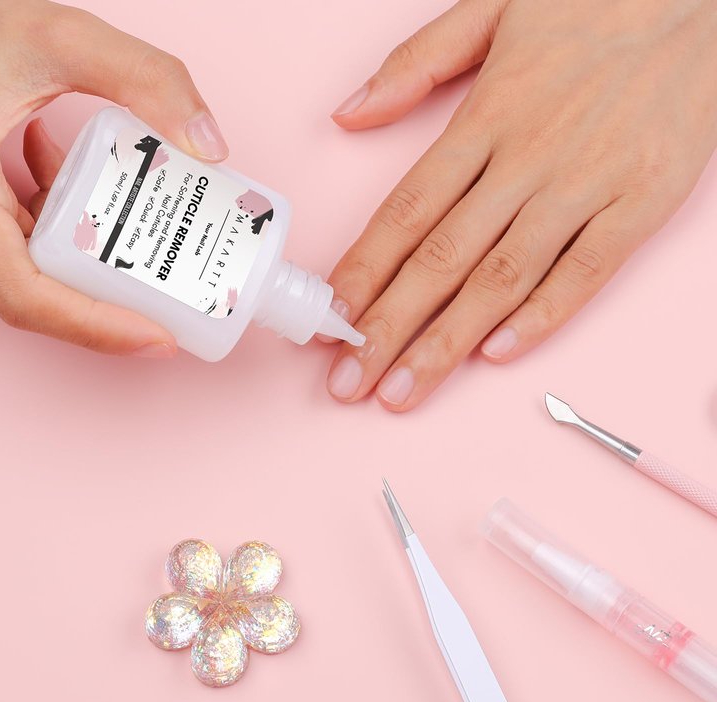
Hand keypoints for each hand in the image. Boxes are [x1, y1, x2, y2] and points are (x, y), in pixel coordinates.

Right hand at [0, 0, 227, 355]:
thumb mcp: (59, 36)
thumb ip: (145, 77)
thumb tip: (210, 149)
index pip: (30, 298)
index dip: (100, 330)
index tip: (160, 339)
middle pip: (39, 293)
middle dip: (109, 287)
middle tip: (171, 272)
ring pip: (26, 274)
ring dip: (79, 249)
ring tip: (109, 197)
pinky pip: (5, 253)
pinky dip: (44, 226)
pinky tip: (50, 171)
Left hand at [325, 0, 716, 409]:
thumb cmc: (594, 3)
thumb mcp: (492, 9)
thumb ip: (416, 64)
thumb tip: (348, 113)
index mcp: (484, 119)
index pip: (405, 212)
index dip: (362, 272)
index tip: (330, 319)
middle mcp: (525, 160)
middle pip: (441, 260)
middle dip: (388, 329)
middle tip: (350, 382)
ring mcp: (584, 185)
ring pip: (501, 278)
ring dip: (446, 343)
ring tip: (402, 392)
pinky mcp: (642, 201)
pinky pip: (586, 269)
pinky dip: (543, 314)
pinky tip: (497, 354)